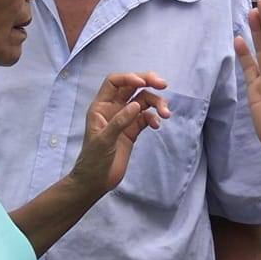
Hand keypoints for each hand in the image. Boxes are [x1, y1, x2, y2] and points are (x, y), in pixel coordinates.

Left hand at [71, 72, 169, 195]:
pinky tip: (157, 125)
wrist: (96, 181)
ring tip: (166, 113)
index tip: (144, 82)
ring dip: (156, 103)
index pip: (115, 82)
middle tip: (164, 84)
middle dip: (148, 82)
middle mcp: (113, 109)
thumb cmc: (93, 160)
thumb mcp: (104, 140)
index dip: (129, 78)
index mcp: (101, 106)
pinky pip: (147, 117)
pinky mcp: (133, 130)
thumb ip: (120, 121)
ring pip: (143, 102)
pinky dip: (154, 118)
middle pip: (132, 87)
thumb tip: (136, 105)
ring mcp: (125, 119)